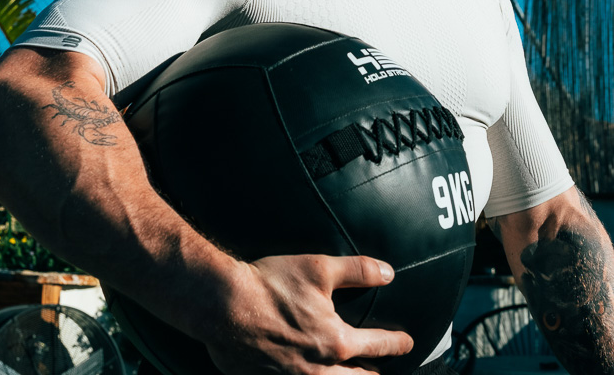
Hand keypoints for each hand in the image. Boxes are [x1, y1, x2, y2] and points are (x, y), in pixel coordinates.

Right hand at [204, 253, 412, 374]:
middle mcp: (319, 370)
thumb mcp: (319, 268)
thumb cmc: (272, 284)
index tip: (407, 343)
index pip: (377, 345)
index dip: (395, 344)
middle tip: (381, 373)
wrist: (224, 306)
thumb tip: (388, 273)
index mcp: (336, 341)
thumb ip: (358, 270)